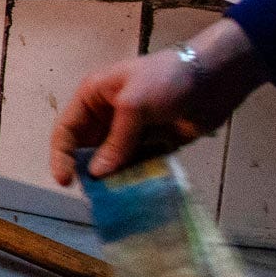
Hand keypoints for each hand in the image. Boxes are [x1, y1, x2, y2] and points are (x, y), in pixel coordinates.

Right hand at [51, 19, 260, 184]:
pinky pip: (137, 165)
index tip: (66, 182)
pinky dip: (136, 177)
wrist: (214, 78)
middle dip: (88, 171)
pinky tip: (138, 191)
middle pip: (87, 149)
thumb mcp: (134, 105)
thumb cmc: (166, 81)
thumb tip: (97, 174)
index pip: (66, 130)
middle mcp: (107, 116)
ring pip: (112, 160)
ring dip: (113, 177)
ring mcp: (131, 131)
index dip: (61, 156)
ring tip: (116, 198)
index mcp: (93, 98)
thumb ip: (116, 141)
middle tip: (94, 194)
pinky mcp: (153, 143)